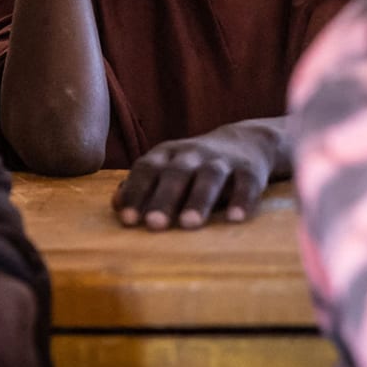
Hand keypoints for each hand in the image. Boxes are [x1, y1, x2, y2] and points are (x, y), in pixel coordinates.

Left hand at [112, 119, 282, 230]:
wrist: (247, 141)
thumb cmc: (195, 164)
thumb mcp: (167, 167)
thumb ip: (143, 184)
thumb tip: (116, 205)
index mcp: (168, 154)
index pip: (147, 169)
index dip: (137, 193)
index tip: (128, 220)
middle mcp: (193, 154)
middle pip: (176, 173)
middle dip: (164, 198)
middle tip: (154, 224)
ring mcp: (222, 160)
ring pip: (210, 176)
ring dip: (199, 200)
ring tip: (189, 225)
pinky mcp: (250, 169)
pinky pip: (246, 183)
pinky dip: (242, 200)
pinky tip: (235, 219)